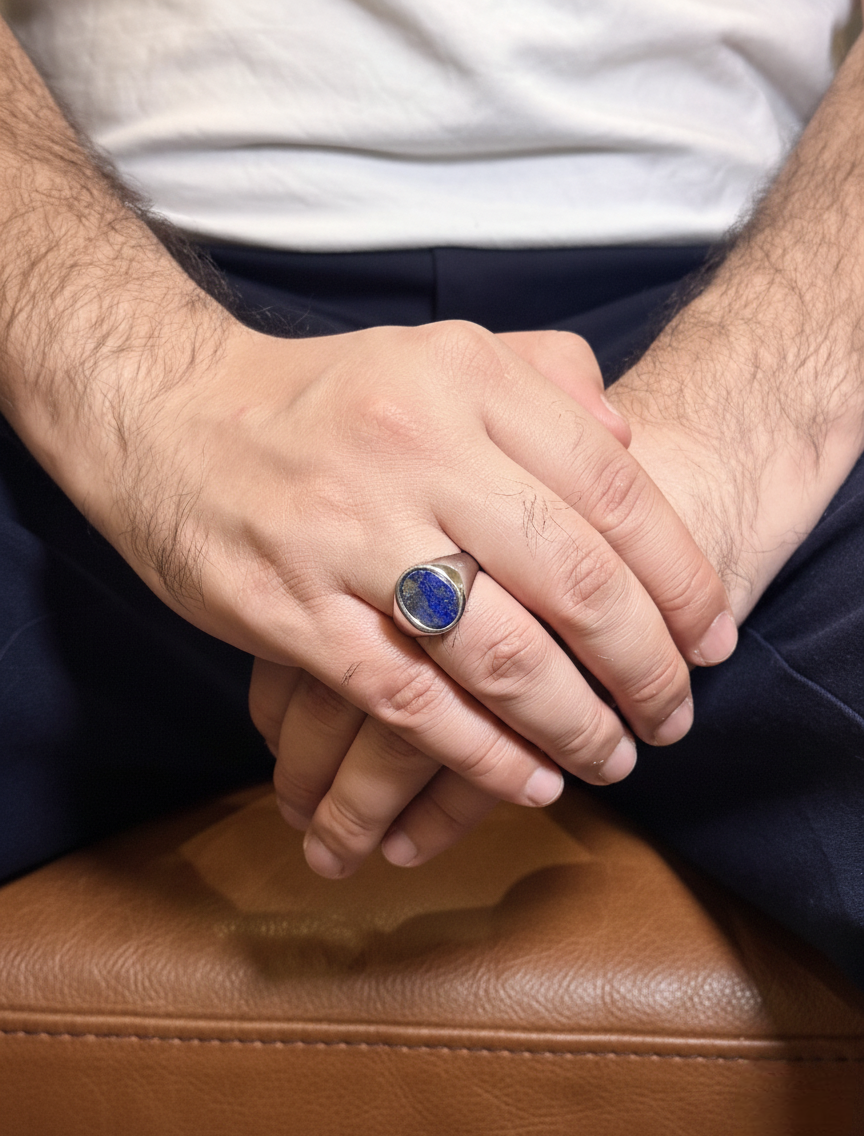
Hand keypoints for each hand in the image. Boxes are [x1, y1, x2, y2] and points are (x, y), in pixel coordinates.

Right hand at [247, 328, 734, 876]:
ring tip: (614, 757)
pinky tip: (527, 780)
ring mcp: (349, 533)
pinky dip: (481, 754)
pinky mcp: (292, 609)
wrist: (165, 414)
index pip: (615, 493)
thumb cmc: (321, 397)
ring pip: (499, 651)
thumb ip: (544, 383)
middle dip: (645, 665)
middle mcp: (416, 450)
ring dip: (574, 722)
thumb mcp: (438, 355)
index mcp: (466, 381)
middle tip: (675, 715)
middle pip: (573, 579)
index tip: (712, 637)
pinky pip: (409, 699)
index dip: (680, 578)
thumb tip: (631, 446)